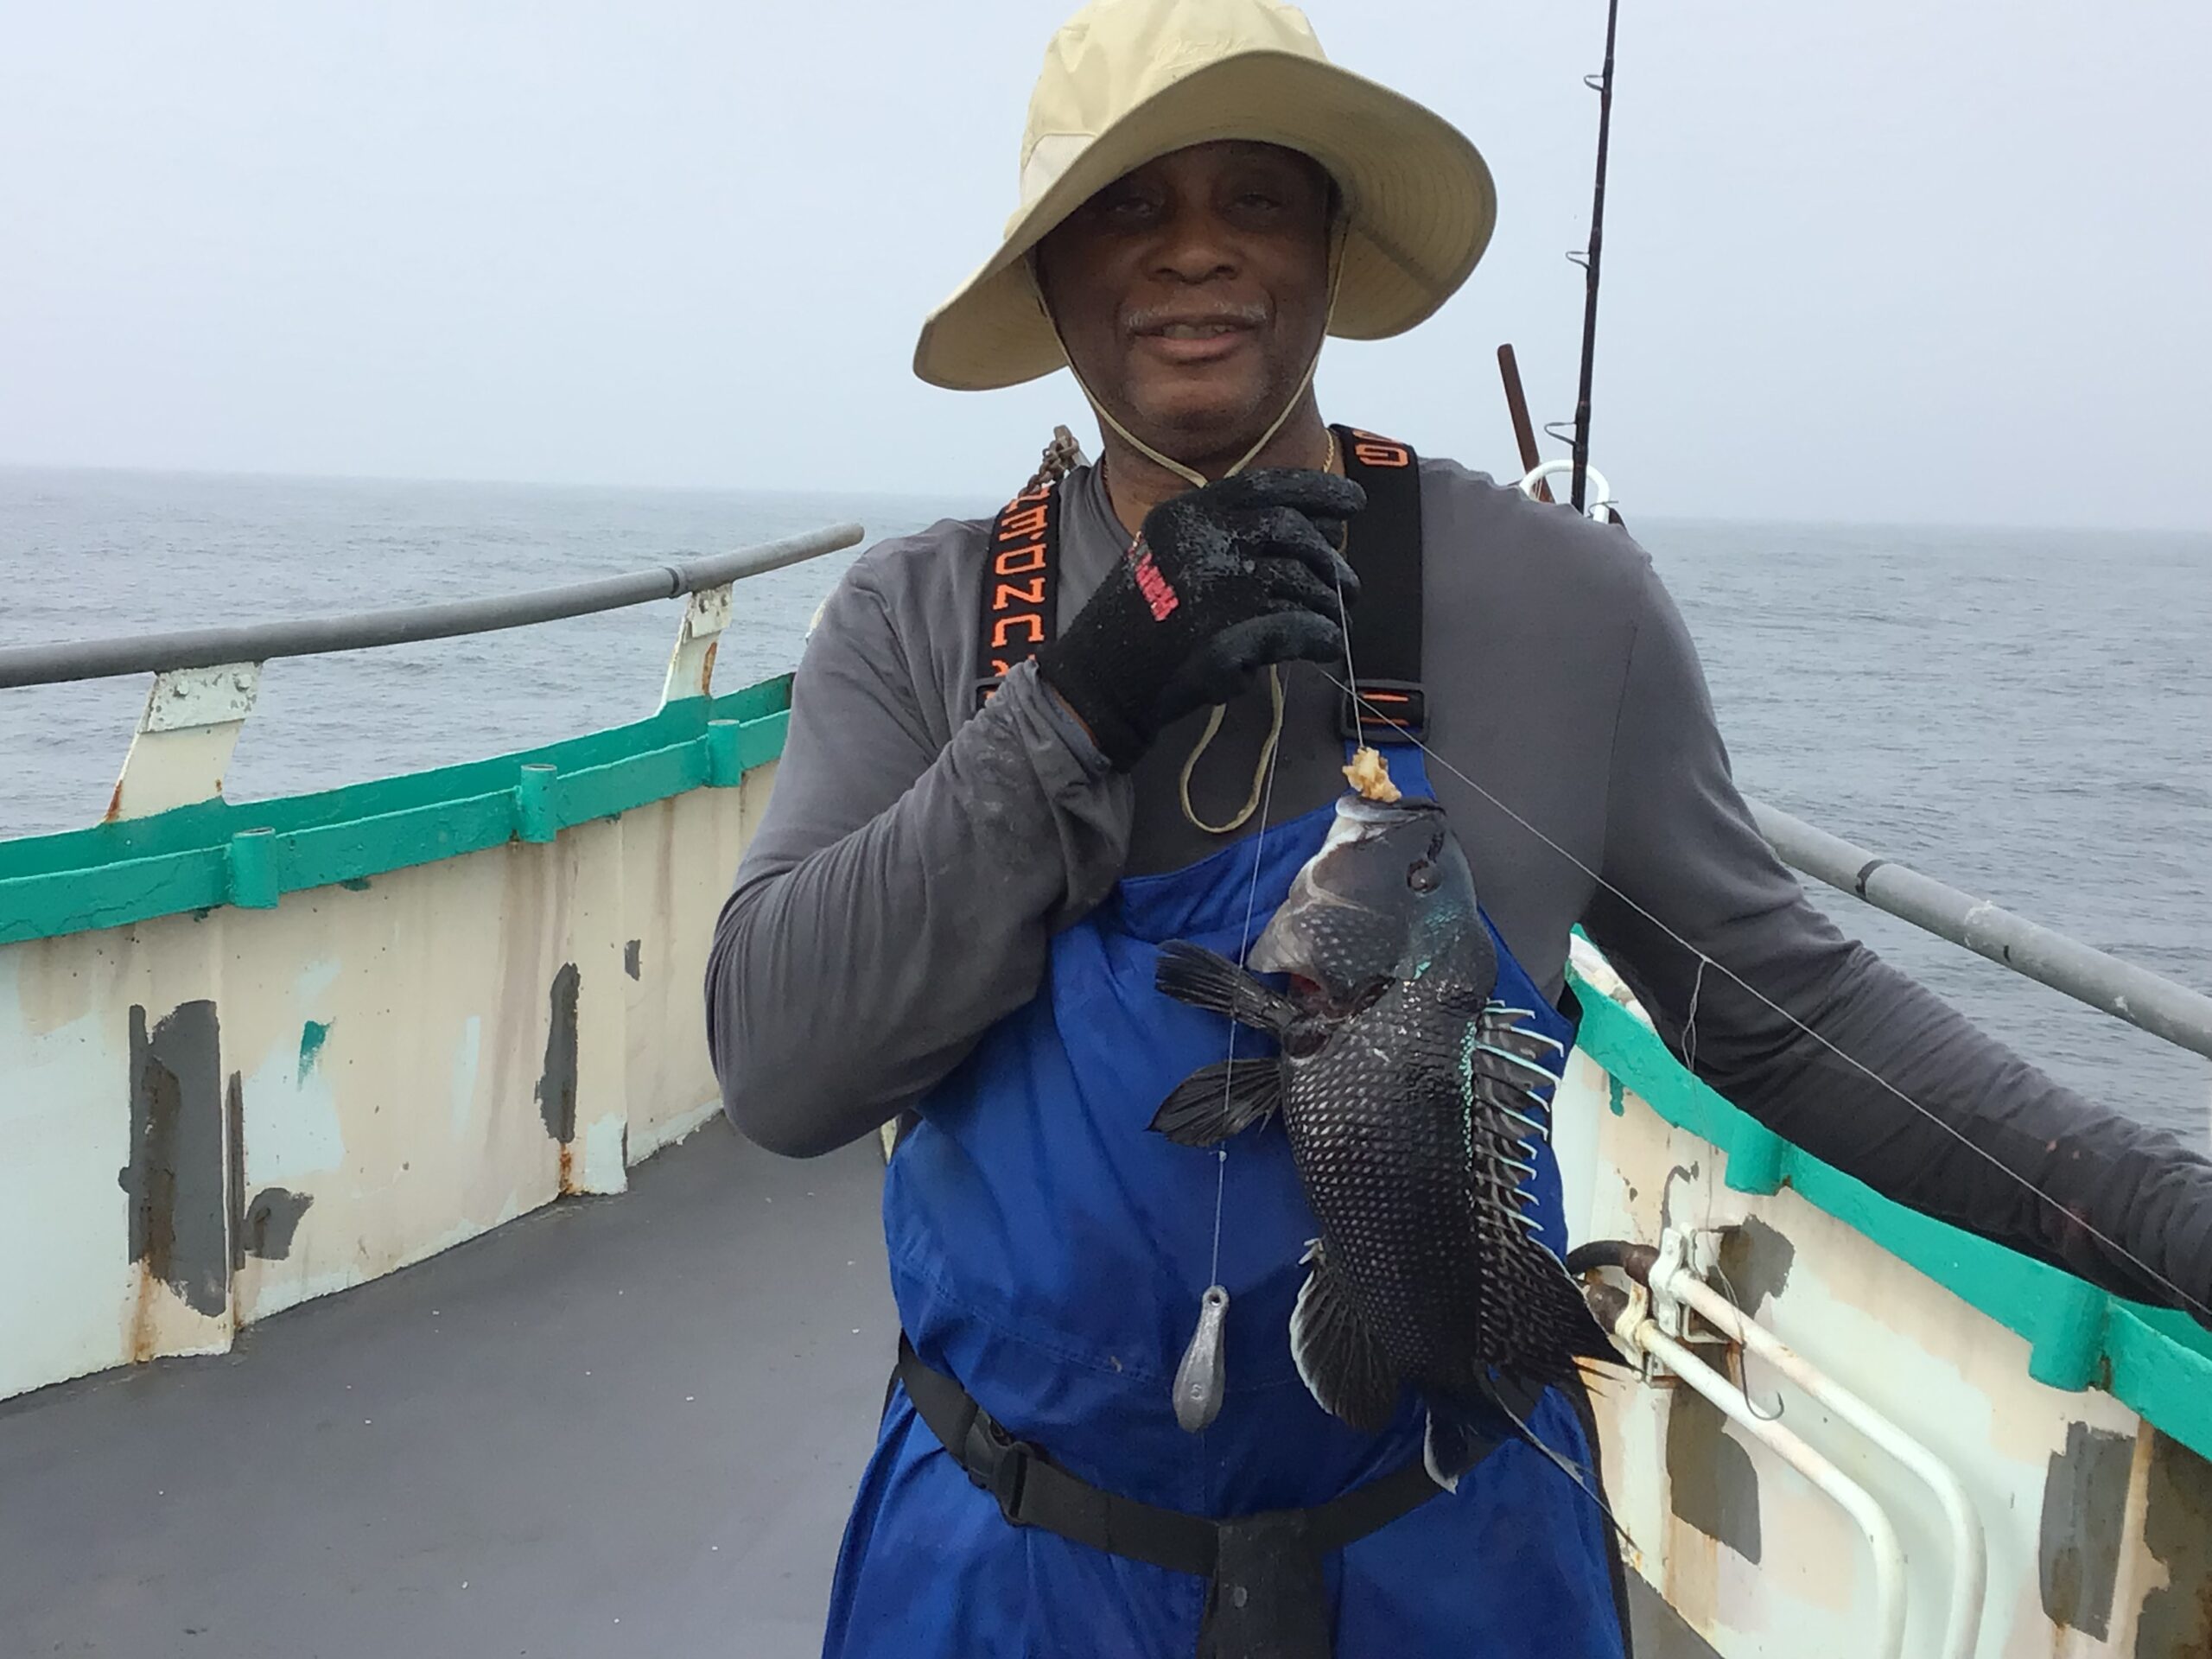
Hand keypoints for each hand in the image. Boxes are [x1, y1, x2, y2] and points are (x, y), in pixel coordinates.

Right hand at [1036, 468, 1365, 769]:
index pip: (1264, 487)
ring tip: (1340, 621)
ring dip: (1329, 604)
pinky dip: (1321, 636)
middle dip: (1330, 559)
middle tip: (1349, 586)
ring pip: (1300, 583)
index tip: (1354, 503)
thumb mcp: (1169, 551)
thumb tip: (1311, 528)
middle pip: (1292, 533)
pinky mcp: (1224, 639)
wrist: (1098, 679)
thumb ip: (1225, 535)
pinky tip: (1330, 645)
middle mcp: (1201, 542)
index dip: (1317, 490)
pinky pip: (1296, 628)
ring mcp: (1213, 590)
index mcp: (1187, 513)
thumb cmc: (1139, 619)